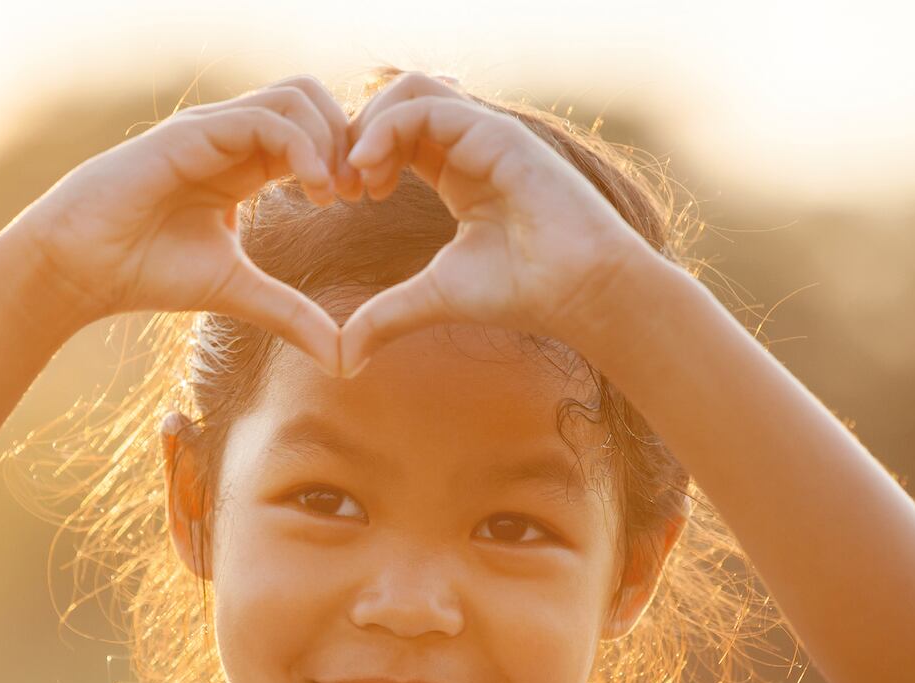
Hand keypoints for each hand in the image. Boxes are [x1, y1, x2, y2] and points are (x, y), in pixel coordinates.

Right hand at [4, 76, 361, 374]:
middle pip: (313, 98)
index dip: (349, 158)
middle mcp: (232, 136)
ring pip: (295, 97)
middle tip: (359, 193)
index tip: (365, 202)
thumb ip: (293, 315)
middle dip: (349, 139)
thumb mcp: (239, 292)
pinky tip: (315, 191)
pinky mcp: (192, 134)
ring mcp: (212, 129)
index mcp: (246, 163)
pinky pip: (263, 120)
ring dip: (330, 140)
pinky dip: (303, 149)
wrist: (83, 269)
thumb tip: (343, 358)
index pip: (314, 131)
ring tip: (335, 195)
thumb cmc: (149, 272)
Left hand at [338, 72, 658, 376]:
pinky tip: (368, 170)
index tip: (340, 199)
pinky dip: (386, 129)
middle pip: (395, 104)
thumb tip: (343, 359)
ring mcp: (483, 134)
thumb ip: (384, 317)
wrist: (575, 291)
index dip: (357, 158)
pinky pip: (426, 108)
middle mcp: (469, 146)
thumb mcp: (432, 298)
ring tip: (354, 175)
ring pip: (408, 92)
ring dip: (367, 126)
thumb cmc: (517, 292)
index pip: (396, 137)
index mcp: (457, 173)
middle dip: (354, 136)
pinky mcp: (495, 133)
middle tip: (339, 185)